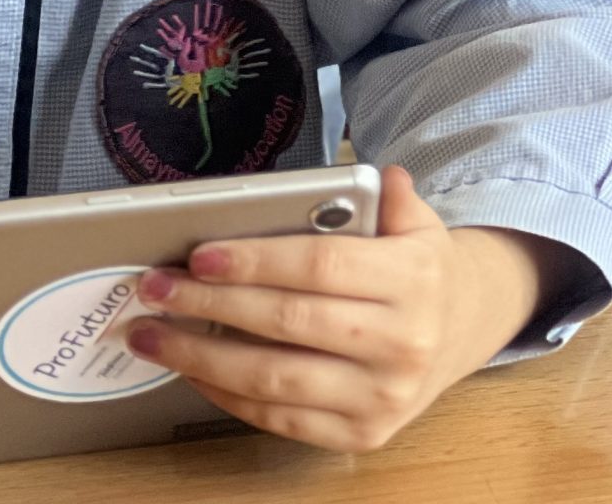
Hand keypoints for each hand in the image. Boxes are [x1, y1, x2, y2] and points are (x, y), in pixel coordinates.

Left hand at [127, 166, 551, 452]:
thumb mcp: (419, 224)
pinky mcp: (361, 435)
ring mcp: (381, 397)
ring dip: (199, 356)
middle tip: (155, 288)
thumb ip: (392, 198)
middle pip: (287, 322)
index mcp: (414, 280)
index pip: (321, 267)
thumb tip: (378, 176)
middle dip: (208, 304)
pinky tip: (193, 367)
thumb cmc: (419, 273)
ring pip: (273, 378)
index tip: (200, 255)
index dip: (255, 261)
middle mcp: (402, 343)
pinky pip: (278, 418)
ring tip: (152, 334)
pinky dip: (226, 394)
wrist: (459, 334)